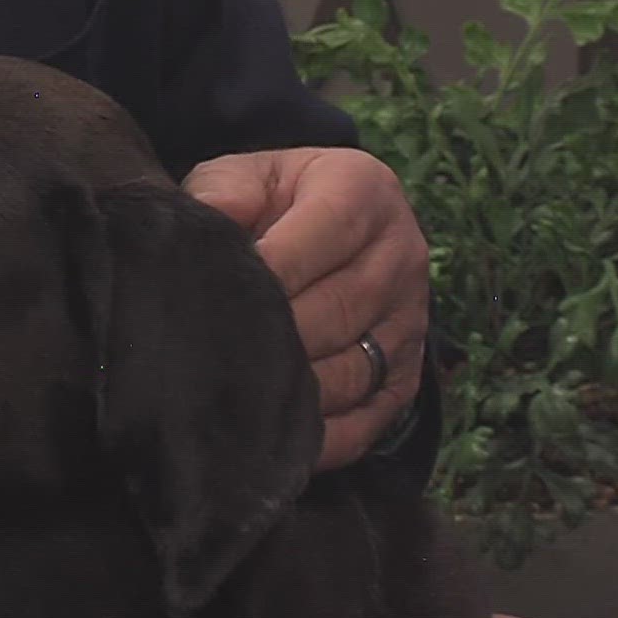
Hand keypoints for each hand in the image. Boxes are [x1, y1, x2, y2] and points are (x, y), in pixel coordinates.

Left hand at [186, 147, 428, 469]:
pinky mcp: (407, 373)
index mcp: (363, 191)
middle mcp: (400, 254)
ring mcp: (410, 319)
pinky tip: (274, 442)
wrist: (330, 225)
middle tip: (211, 363)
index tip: (214, 302)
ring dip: (293, 393)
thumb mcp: (248, 176)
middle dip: (271, 340)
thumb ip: (223, 191)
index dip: (266, 272)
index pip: (319, 237)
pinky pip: (370, 419)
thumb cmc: (275, 202)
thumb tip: (206, 228)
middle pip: (337, 311)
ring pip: (352, 371)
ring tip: (235, 402)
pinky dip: (324, 439)